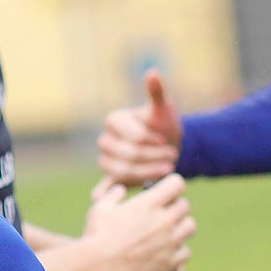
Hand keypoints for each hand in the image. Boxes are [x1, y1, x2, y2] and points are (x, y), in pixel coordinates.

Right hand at [83, 173, 195, 270]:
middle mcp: (164, 220)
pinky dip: (178, 251)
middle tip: (163, 214)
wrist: (99, 268)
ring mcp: (170, 242)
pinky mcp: (170, 262)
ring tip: (167, 232)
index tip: (165, 192)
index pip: (177, 184)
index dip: (171, 186)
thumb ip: (114, 195)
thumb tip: (121, 190)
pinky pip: (185, 252)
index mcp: (149, 203)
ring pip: (190, 227)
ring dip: (180, 227)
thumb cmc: (97, 236)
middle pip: (185, 206)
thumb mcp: (101, 208)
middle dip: (175, 207)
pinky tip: (166, 252)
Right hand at [98, 70, 182, 184]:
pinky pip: (106, 185)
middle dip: (154, 157)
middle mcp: (105, 139)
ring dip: (148, 172)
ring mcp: (106, 159)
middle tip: (173, 157)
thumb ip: (157, 93)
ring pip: (123, 171)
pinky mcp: (110, 176)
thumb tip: (152, 72)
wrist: (167, 145)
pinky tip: (97, 198)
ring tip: (168, 169)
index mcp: (114, 120)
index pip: (133, 137)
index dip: (153, 141)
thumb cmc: (164, 124)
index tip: (166, 141)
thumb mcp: (164, 109)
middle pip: (129, 155)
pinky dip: (102, 192)